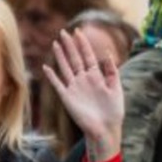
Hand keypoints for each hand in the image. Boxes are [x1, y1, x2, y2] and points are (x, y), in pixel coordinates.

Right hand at [44, 29, 124, 161]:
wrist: (106, 129)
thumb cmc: (113, 112)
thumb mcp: (116, 89)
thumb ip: (112, 72)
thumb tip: (107, 54)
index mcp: (96, 77)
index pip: (88, 56)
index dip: (83, 44)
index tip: (78, 31)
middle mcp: (84, 80)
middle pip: (75, 59)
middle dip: (70, 45)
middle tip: (63, 32)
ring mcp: (75, 88)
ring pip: (65, 68)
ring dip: (60, 56)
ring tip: (55, 44)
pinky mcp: (67, 98)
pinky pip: (58, 85)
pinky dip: (51, 76)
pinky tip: (45, 67)